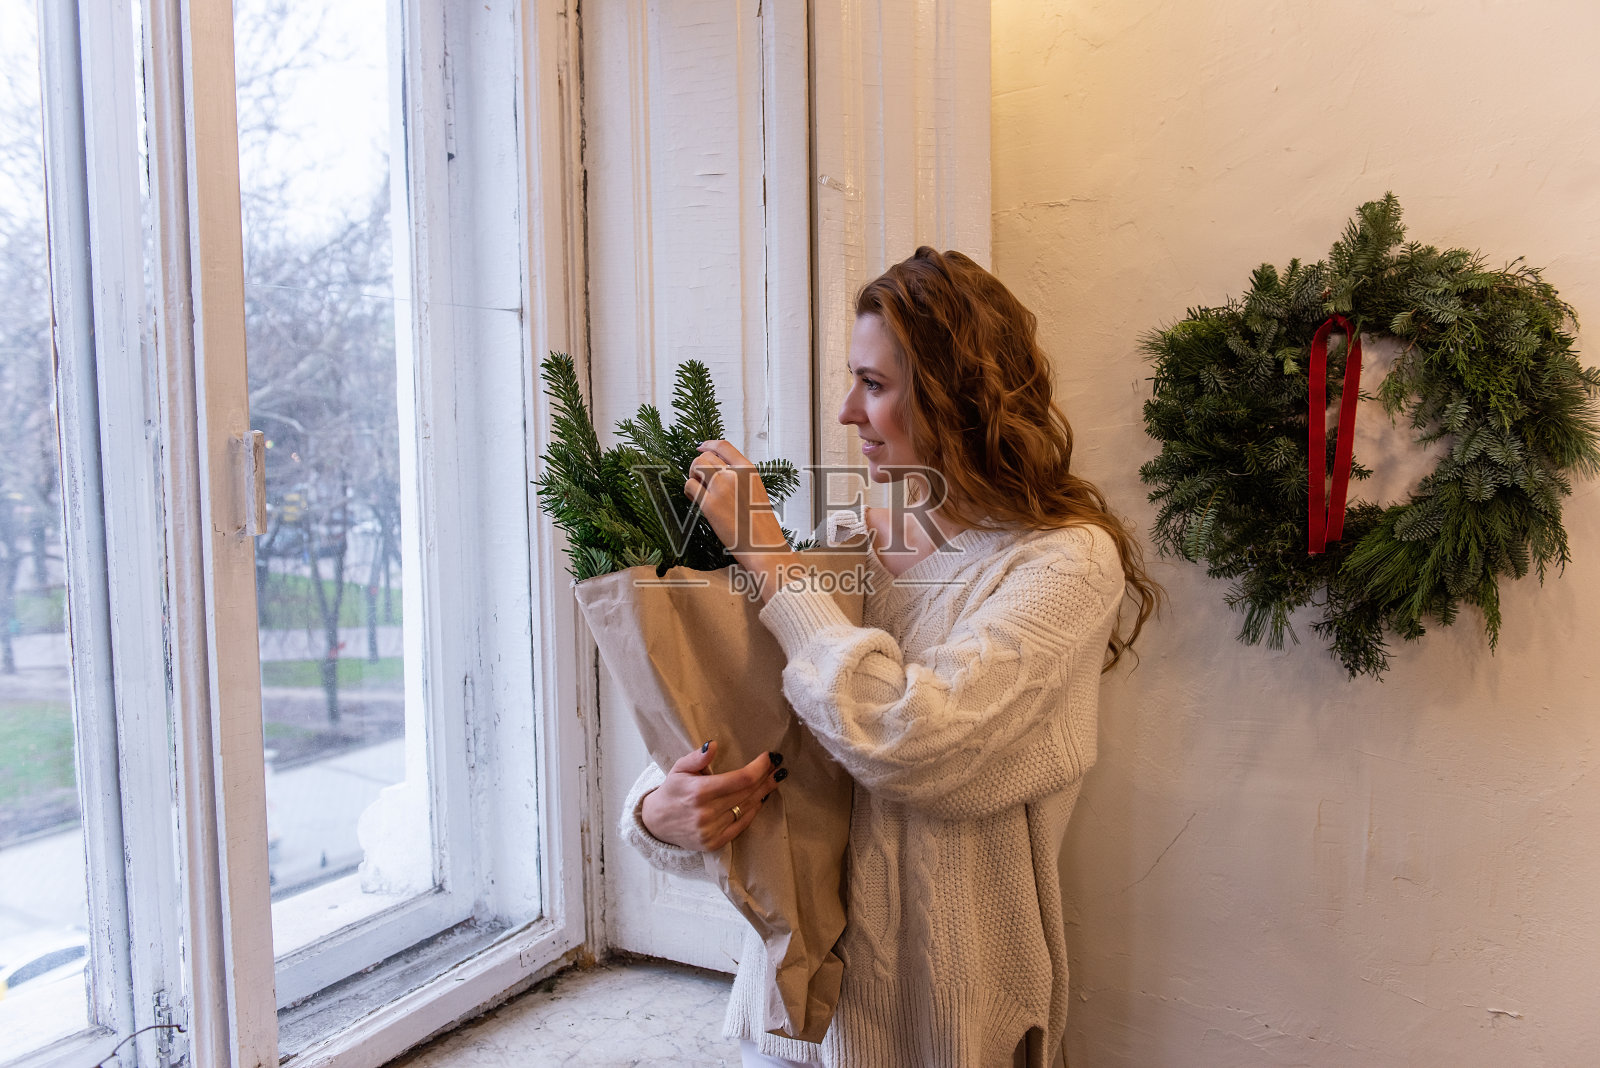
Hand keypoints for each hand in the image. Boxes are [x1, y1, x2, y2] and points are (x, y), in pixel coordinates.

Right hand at [640, 741, 785, 851]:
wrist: (656, 823)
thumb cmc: (671, 791)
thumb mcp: (679, 769)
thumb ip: (697, 758)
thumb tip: (713, 745)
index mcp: (699, 792)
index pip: (740, 779)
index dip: (759, 767)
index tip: (770, 757)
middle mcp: (707, 813)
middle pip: (748, 793)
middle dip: (766, 778)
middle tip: (778, 767)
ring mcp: (711, 830)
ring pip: (747, 808)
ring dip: (764, 793)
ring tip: (774, 780)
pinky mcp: (715, 842)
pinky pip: (742, 825)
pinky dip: (753, 811)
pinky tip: (761, 799)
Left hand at [684, 440, 805, 602]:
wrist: (763, 545)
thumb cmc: (760, 523)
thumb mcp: (756, 490)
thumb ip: (739, 477)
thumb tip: (718, 469)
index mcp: (749, 470)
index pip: (723, 445)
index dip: (708, 444)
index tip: (701, 447)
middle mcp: (735, 475)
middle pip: (705, 456)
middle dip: (697, 465)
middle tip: (699, 478)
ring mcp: (722, 488)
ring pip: (695, 467)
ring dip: (692, 476)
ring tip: (698, 489)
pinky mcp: (710, 504)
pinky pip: (689, 486)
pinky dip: (689, 490)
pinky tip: (695, 499)